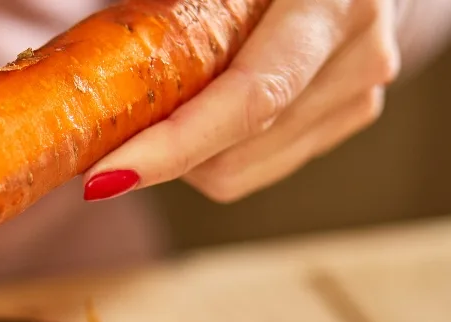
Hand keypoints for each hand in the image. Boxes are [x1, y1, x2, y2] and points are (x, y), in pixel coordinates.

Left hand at [83, 0, 400, 203]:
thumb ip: (172, 9)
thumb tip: (90, 58)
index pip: (248, 98)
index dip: (173, 144)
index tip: (105, 175)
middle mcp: (358, 51)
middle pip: (235, 152)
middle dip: (160, 151)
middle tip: (109, 128)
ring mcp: (360, 90)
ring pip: (239, 170)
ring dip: (185, 152)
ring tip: (169, 97)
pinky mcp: (352, 114)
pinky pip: (256, 165)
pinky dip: (213, 147)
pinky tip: (205, 101)